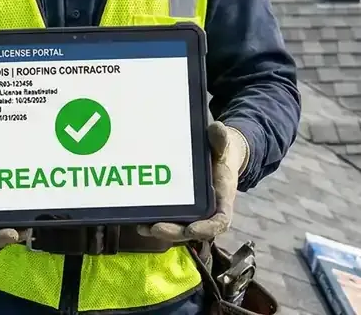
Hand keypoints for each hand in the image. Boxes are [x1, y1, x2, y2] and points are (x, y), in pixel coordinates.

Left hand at [138, 122, 247, 242]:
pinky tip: (138, 220)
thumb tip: (217, 128)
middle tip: (156, 228)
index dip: (206, 229)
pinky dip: (153, 223)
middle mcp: (207, 213)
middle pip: (192, 231)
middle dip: (175, 232)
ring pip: (178, 229)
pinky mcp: (179, 210)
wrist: (215, 157)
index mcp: (222, 201)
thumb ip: (220, 140)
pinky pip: (168, 220)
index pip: (219, 223)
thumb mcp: (222, 147)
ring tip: (143, 227)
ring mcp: (192, 214)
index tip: (192, 230)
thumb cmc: (219, 154)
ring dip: (161, 231)